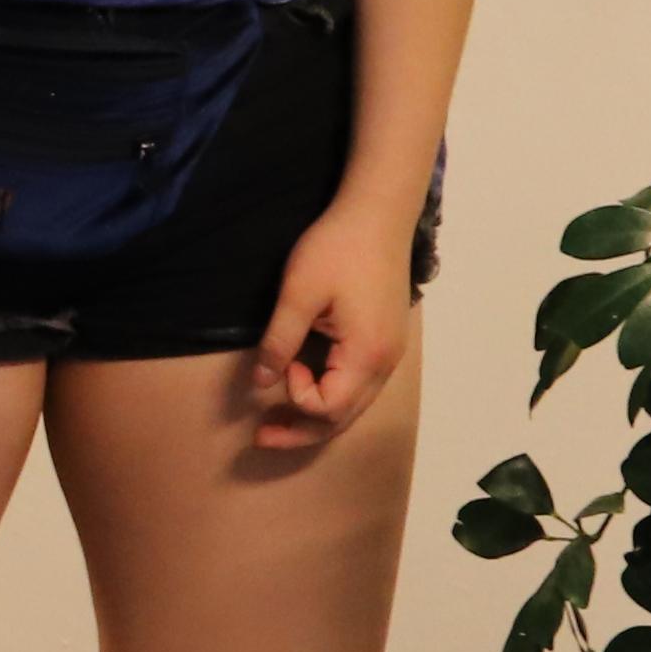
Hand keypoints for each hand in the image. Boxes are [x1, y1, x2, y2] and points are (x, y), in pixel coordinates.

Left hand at [247, 198, 417, 449]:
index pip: (329, 407)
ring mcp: (390, 354)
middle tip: (260, 438)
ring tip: (277, 422)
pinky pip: (359, 385)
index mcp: (366, 355)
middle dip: (301, 432)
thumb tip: (261, 384)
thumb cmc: (337, 248)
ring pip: (354, 405)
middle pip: (344, 418)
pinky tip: (308, 387)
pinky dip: (332, 396)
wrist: (378, 214)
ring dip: (316, 416)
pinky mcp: (386, 341)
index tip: (283, 362)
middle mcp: (385, 363)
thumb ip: (279, 342)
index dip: (297, 397)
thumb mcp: (298, 293)